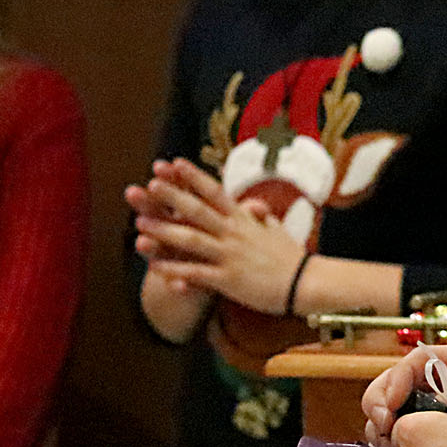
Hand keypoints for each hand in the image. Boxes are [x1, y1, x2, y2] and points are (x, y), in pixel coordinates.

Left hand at [127, 159, 305, 312]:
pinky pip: (196, 272)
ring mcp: (230, 256)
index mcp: (244, 220)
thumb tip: (256, 207)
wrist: (306, 283)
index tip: (175, 163)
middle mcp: (234, 233)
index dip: (194, 177)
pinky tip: (155, 265)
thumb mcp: (276, 231)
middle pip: (198, 210)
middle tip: (151, 183)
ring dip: (164, 231)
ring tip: (140, 224)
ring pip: (191, 239)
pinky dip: (175, 268)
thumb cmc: (293, 258)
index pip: (215, 192)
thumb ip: (261, 218)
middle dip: (173, 197)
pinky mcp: (228, 279)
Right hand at [363, 346, 446, 446]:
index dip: (395, 379)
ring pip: (398, 414)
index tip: (390, 407)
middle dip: (379, 403)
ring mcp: (445, 418)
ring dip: (381, 427)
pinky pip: (408, 442)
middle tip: (381, 430)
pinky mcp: (442, 445)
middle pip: (398, 385)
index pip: (418, 363)